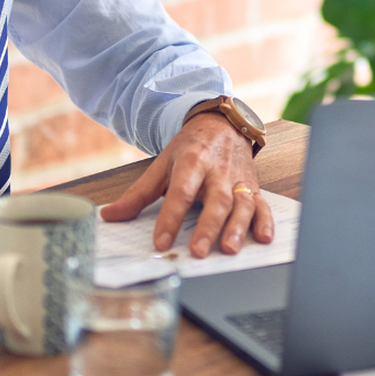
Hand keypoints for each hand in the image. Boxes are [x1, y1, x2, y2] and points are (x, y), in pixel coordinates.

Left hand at [98, 111, 273, 258]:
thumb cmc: (191, 149)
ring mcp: (238, 180)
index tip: (161, 242)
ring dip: (237, 227)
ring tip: (229, 249)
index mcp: (192, 162)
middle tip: (197, 251)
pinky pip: (263, 205)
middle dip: (208, 227)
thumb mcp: (162, 166)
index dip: (170, 218)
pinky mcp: (253, 187)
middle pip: (216, 200)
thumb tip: (109, 215)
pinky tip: (264, 238)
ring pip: (242, 204)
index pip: (180, 192)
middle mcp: (218, 171)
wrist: (223, 124)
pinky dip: (266, 222)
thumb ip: (138, 194)